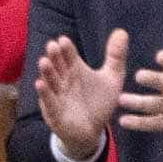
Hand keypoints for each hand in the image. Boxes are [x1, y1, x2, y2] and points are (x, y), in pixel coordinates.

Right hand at [33, 28, 127, 161]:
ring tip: (44, 62)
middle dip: (54, 57)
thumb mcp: (111, 78)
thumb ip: (116, 56)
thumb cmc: (98, 101)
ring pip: (51, 82)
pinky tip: (40, 84)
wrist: (92, 130)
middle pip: (58, 67)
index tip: (64, 40)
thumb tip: (122, 31)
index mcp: (75, 70)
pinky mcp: (55, 112)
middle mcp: (64, 80)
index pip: (69, 57)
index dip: (67, 50)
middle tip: (53, 46)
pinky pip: (49, 102)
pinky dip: (45, 93)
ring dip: (47, 73)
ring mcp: (58, 96)